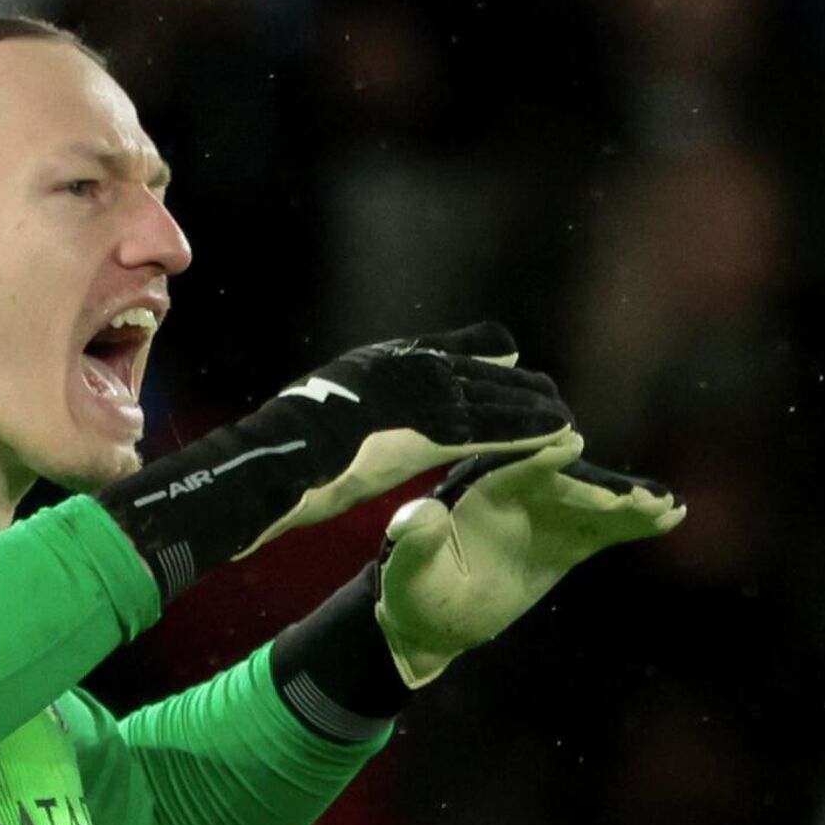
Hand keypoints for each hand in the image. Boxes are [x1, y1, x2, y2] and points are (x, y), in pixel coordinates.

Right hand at [98, 321, 575, 597]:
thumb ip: (347, 411)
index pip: (435, 354)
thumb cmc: (272, 457)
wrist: (259, 470)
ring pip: (484, 399)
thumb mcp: (315, 419)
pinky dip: (521, 435)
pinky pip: (484, 432)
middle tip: (552, 396)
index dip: (475, 358)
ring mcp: (405, 399)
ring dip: (528, 409)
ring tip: (565, 418)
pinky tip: (555, 440)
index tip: (510, 358)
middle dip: (512, 385)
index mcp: (367, 367)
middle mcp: (390, 371)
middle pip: (468, 372)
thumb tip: (350, 417)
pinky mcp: (419, 436)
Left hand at [373, 434, 686, 687]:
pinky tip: (674, 515)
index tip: (571, 444)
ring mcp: (547, 515)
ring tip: (664, 505)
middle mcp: (518, 493)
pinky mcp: (567, 539)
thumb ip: (415, 542)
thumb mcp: (407, 570)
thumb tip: (419, 513)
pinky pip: (605, 528)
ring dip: (627, 503)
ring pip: (593, 502)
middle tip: (636, 494)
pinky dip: (635, 522)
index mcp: (478, 491)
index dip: (540, 457)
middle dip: (599, 487)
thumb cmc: (414, 591)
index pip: (512, 467)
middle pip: (566, 483)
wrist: (433, 617)